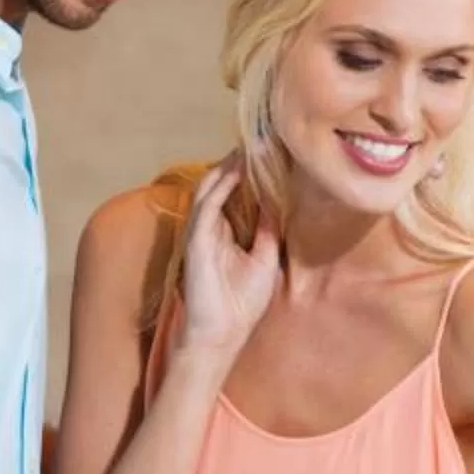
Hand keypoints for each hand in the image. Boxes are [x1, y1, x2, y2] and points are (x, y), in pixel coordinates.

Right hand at [171, 154, 280, 358]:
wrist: (222, 335)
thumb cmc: (241, 304)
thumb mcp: (264, 260)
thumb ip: (267, 231)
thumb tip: (277, 204)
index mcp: (226, 232)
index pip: (236, 193)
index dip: (249, 172)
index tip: (270, 151)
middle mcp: (211, 227)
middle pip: (222, 184)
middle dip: (239, 161)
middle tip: (262, 137)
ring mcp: (201, 232)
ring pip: (211, 188)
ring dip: (229, 166)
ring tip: (250, 144)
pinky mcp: (196, 241)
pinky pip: (208, 205)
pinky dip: (222, 186)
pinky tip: (237, 170)